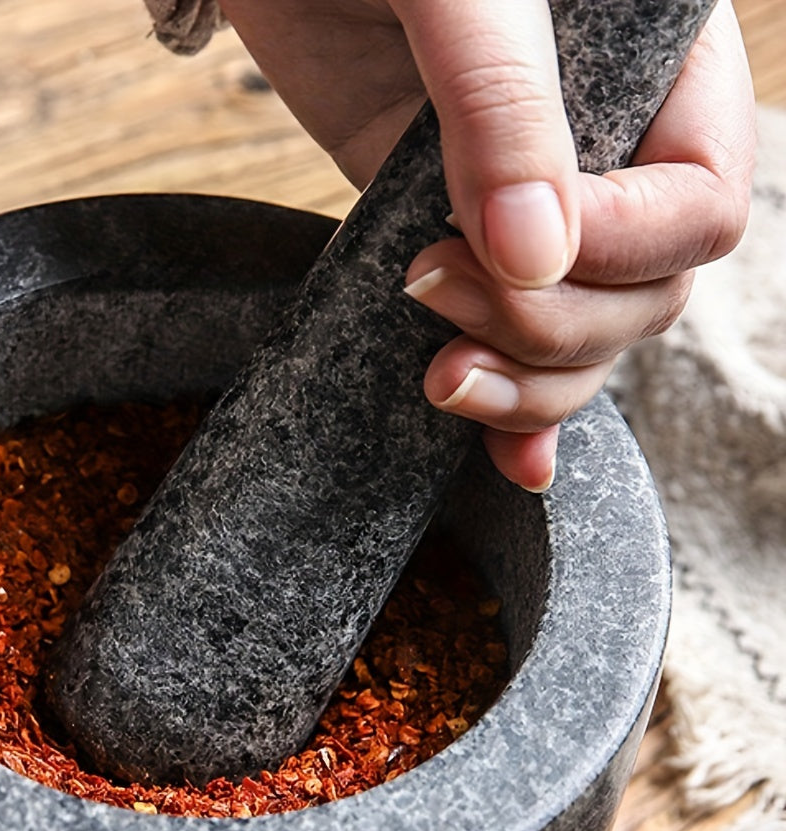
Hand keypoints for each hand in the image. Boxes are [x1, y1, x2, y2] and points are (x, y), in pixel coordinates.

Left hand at [221, 0, 755, 489]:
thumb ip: (503, 108)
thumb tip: (538, 258)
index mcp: (654, 70)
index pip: (696, 202)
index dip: (621, 252)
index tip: (510, 253)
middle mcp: (604, 151)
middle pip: (641, 294)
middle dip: (548, 325)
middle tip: (432, 289)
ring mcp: (529, 206)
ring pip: (583, 337)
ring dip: (526, 385)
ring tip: (441, 383)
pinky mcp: (454, 239)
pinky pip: (510, 339)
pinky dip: (515, 409)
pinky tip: (505, 461)